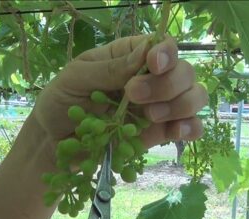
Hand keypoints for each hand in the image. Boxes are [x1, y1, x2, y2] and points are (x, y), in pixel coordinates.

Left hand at [28, 35, 206, 148]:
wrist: (54, 143)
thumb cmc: (60, 103)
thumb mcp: (76, 78)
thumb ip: (110, 68)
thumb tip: (144, 54)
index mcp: (129, 57)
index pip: (162, 46)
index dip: (166, 53)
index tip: (153, 64)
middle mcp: (151, 79)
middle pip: (184, 71)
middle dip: (166, 83)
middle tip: (133, 96)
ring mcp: (159, 106)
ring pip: (194, 97)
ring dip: (179, 104)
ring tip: (149, 116)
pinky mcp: (159, 134)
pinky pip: (190, 127)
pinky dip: (190, 128)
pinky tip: (175, 132)